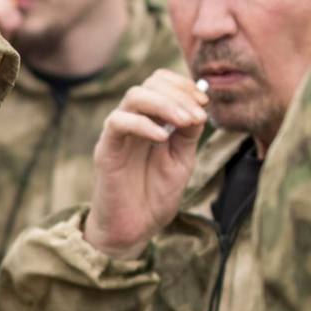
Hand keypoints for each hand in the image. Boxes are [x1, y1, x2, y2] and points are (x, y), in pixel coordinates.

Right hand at [84, 70, 208, 258]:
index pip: (161, 83)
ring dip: (165, 104)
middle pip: (149, 83)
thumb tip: (199, 107)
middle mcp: (133, 121)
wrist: (134, 228)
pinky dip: (144, 124)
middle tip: (198, 115)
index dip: (184, 85)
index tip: (204, 102)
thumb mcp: (182, 159)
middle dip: (179, 94)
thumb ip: (188, 133)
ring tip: (185, 122)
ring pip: (134, 96)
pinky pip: (118, 122)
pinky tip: (163, 138)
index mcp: (151, 120)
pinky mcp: (106, 148)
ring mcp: (118, 133)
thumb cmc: (155, 195)